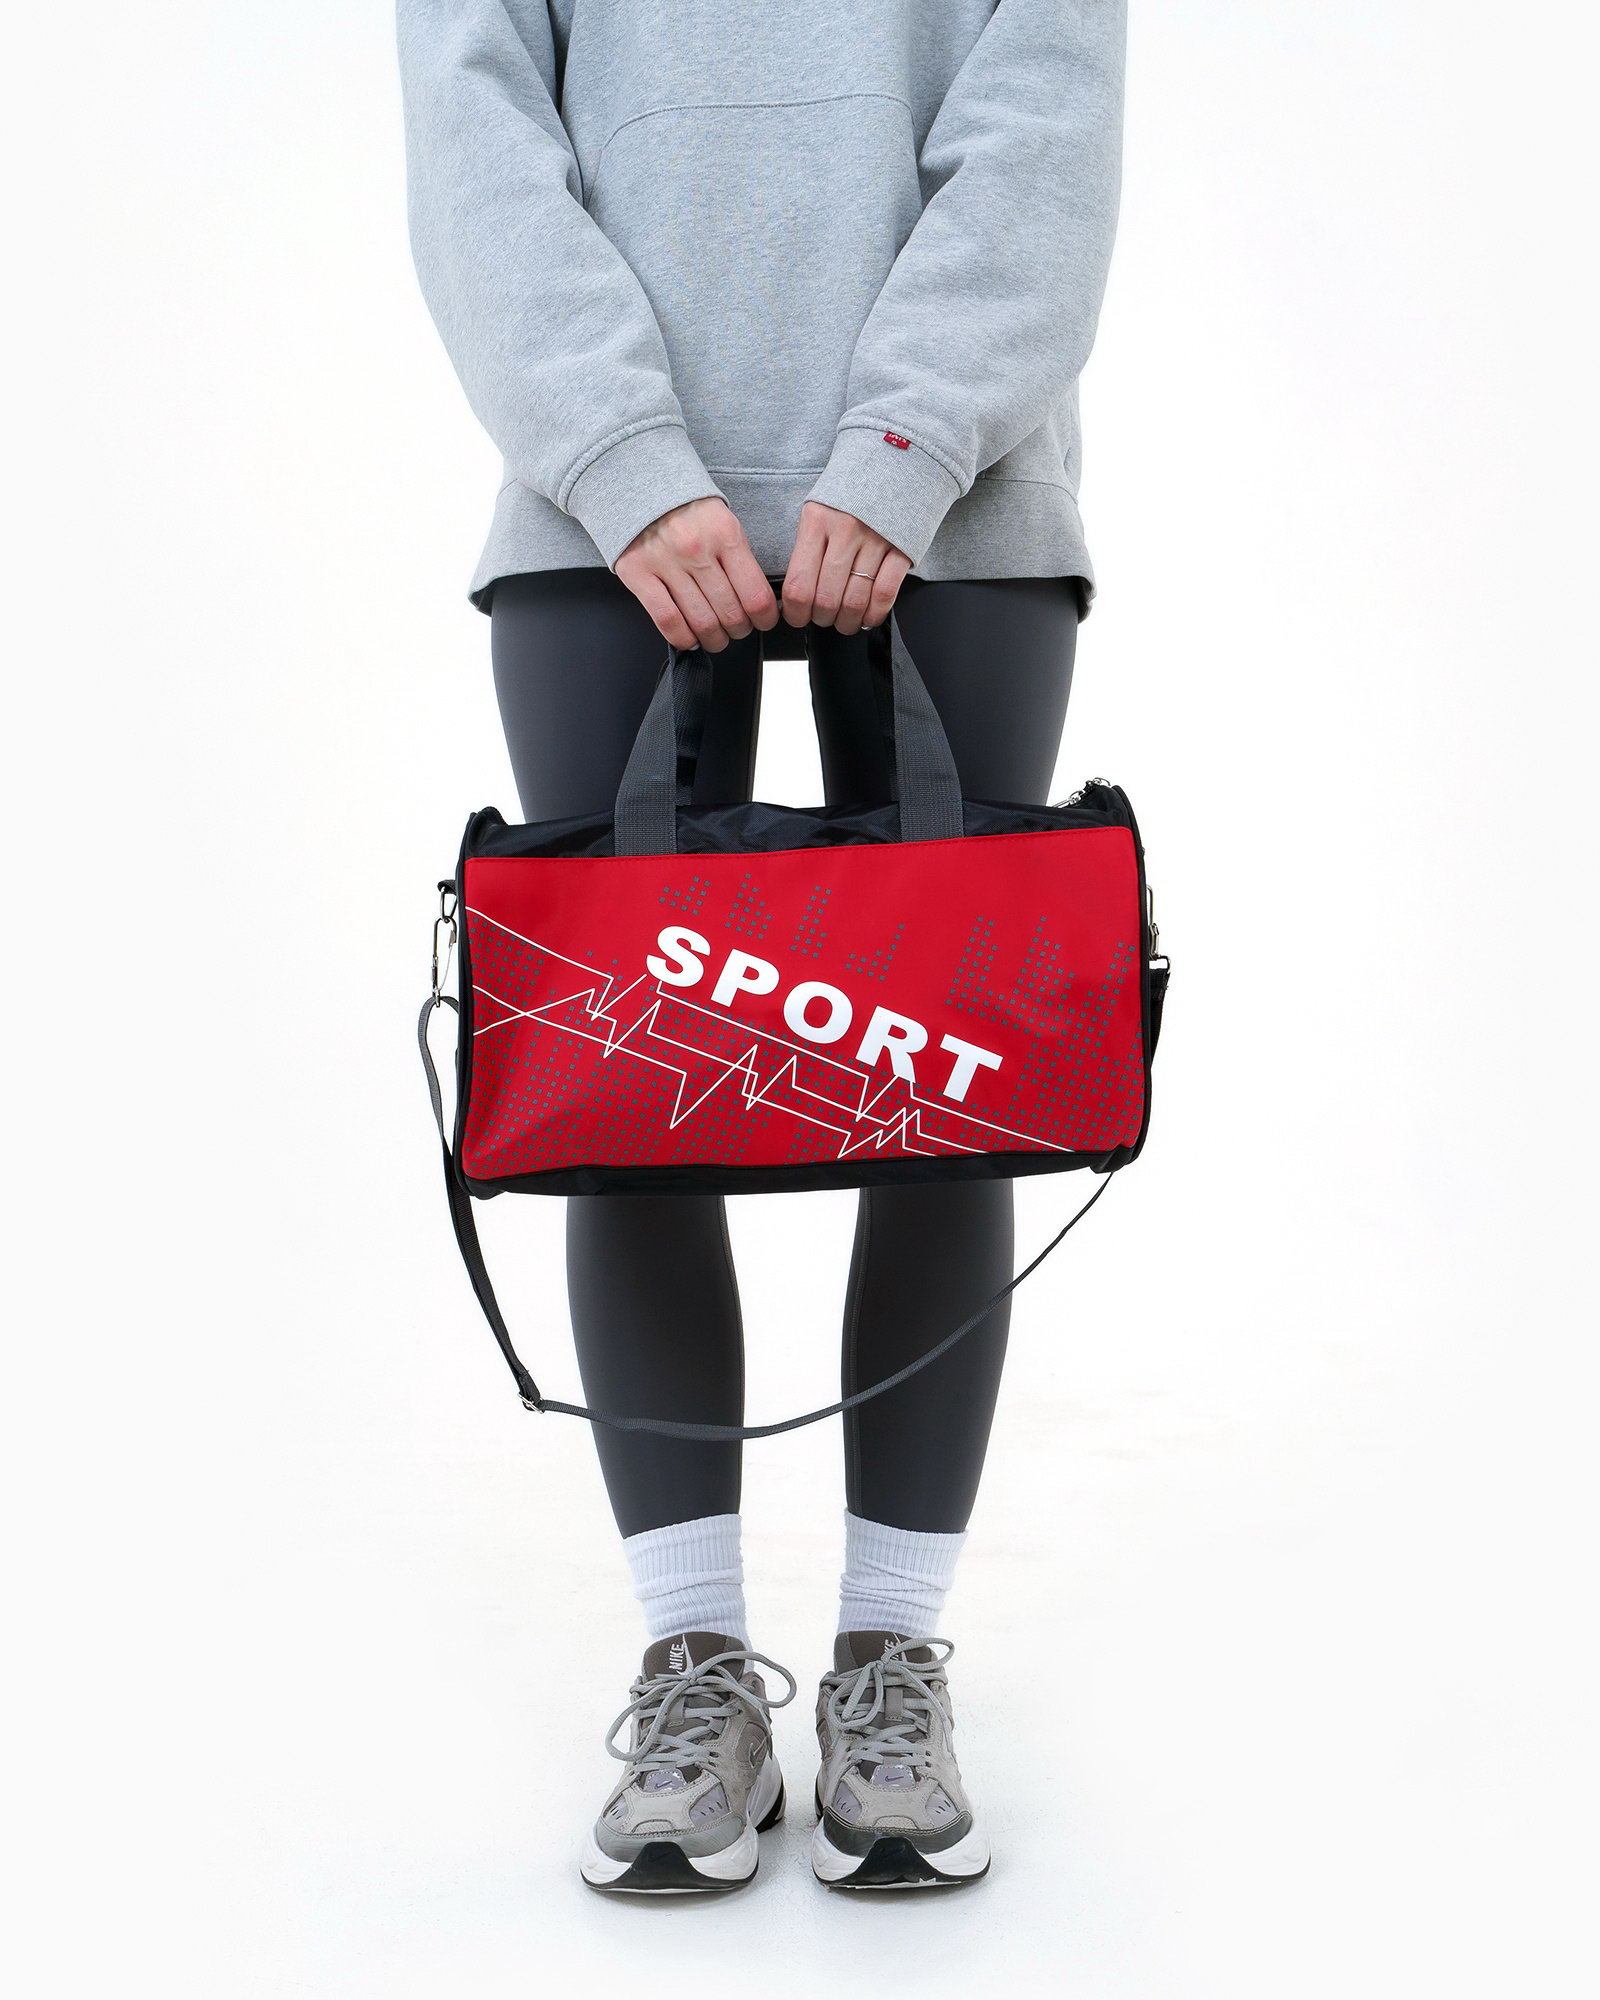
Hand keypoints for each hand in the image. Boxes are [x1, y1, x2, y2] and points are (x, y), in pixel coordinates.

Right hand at [614, 497, 778, 651]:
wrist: (641, 486)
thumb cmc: (687, 509)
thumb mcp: (723, 522)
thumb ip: (739, 559)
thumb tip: (758, 601)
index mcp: (725, 534)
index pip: (755, 595)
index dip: (765, 619)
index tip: (763, 621)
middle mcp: (696, 549)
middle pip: (730, 614)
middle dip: (739, 631)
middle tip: (737, 629)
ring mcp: (665, 562)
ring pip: (701, 622)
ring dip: (714, 639)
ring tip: (715, 636)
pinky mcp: (638, 573)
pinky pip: (667, 620)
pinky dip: (683, 638)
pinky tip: (690, 637)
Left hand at [781, 501, 910, 635]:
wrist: (894, 463)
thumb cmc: (851, 493)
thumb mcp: (818, 510)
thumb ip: (807, 549)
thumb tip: (795, 593)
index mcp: (817, 520)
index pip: (798, 584)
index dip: (795, 612)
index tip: (797, 617)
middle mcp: (845, 530)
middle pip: (826, 598)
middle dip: (821, 619)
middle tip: (822, 617)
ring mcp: (875, 539)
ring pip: (854, 601)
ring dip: (846, 621)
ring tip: (844, 620)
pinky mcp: (901, 547)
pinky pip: (884, 594)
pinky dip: (874, 614)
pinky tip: (867, 616)